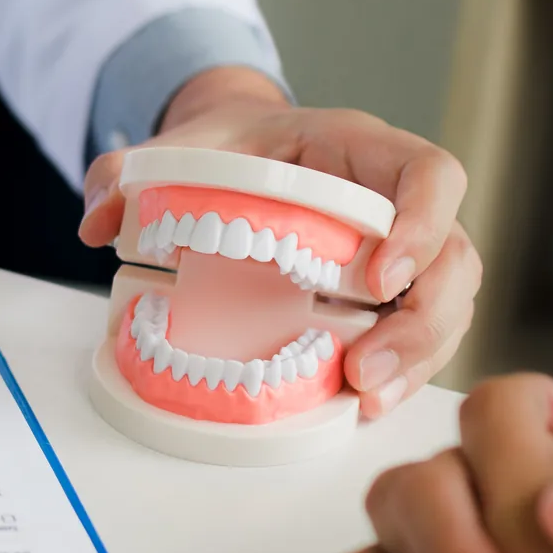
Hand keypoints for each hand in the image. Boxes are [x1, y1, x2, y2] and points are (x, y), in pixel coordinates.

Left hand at [79, 66, 480, 417]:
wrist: (237, 155)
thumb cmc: (226, 149)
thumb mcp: (176, 148)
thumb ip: (126, 173)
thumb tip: (97, 224)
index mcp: (359, 149)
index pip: (429, 174)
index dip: (420, 225)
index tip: (377, 276)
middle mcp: (398, 202)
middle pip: (454, 257)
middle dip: (423, 320)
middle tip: (365, 369)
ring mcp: (403, 253)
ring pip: (450, 305)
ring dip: (418, 359)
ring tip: (365, 398)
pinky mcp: (390, 297)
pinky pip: (421, 335)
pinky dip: (401, 372)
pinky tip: (362, 404)